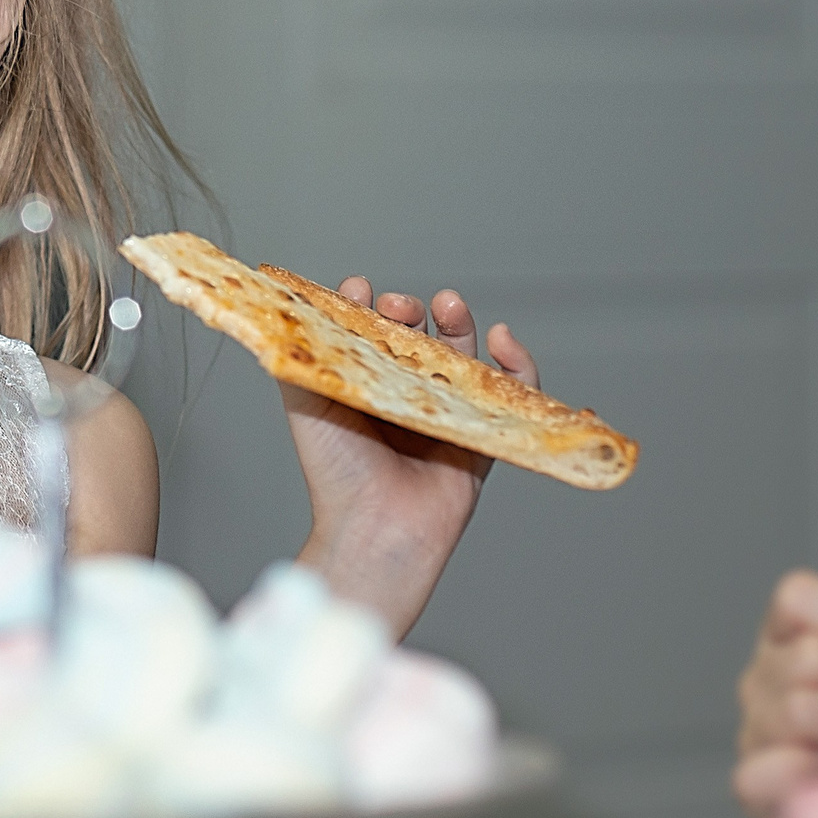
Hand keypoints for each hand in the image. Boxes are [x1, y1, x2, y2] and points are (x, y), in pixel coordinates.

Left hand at [290, 281, 538, 638]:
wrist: (376, 527)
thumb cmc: (335, 472)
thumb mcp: (304, 402)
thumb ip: (300, 356)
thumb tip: (299, 307)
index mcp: (366, 387)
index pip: (373, 333)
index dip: (371, 307)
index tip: (363, 291)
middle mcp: (406, 397)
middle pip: (419, 337)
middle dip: (412, 311)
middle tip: (402, 307)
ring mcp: (447, 413)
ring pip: (464, 355)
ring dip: (460, 322)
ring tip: (449, 302)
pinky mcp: (484, 433)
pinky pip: (514, 393)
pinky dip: (518, 362)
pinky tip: (502, 337)